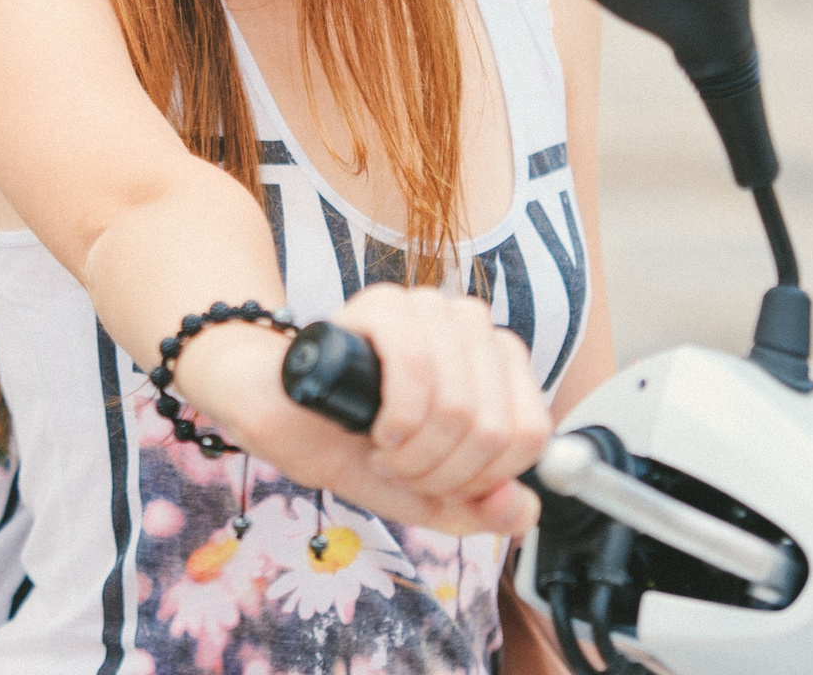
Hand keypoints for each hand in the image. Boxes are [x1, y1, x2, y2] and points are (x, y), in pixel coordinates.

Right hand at [180, 286, 550, 536]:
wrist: (280, 415)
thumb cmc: (353, 443)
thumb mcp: (424, 494)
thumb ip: (479, 508)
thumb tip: (522, 508)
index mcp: (497, 367)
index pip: (532, 433)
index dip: (484, 480)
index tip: (437, 483)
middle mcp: (473, 328)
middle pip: (496, 428)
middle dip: (441, 474)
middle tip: (400, 468)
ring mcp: (431, 309)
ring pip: (461, 405)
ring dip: (415, 452)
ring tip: (385, 449)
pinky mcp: (386, 303)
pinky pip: (416, 368)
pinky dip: (395, 419)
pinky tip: (374, 427)